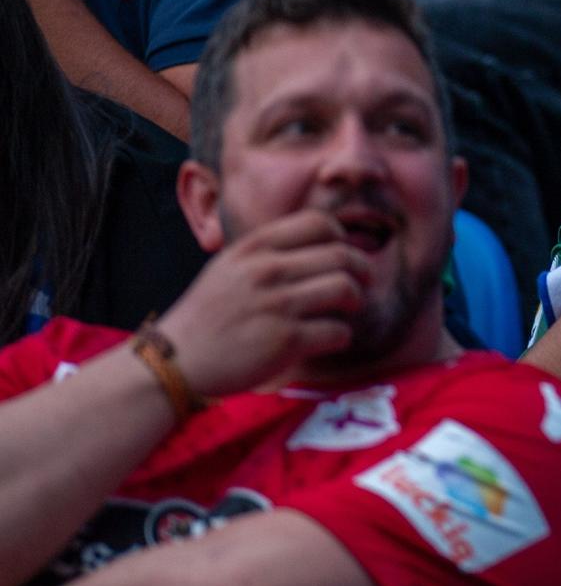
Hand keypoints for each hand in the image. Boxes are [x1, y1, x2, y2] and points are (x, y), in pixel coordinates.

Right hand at [154, 210, 367, 398]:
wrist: (172, 362)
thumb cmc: (206, 317)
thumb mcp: (229, 267)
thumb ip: (267, 253)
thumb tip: (322, 245)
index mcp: (254, 248)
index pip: (319, 223)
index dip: (341, 237)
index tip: (343, 253)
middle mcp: (266, 271)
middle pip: (342, 255)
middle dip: (361, 270)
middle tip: (360, 284)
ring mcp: (277, 305)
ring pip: (345, 289)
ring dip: (355, 301)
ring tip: (347, 310)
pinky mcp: (284, 341)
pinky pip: (337, 331)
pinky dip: (342, 335)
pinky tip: (330, 338)